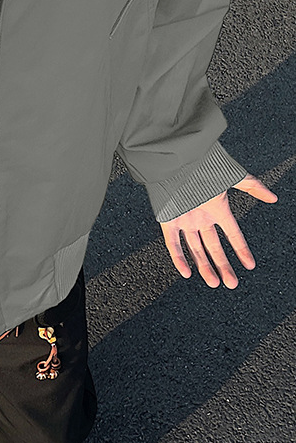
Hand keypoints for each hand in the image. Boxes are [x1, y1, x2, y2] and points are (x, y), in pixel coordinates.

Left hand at [160, 174, 277, 288]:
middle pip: (213, 247)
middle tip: (232, 283)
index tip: (249, 265)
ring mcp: (185, 220)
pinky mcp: (169, 220)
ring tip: (215, 283)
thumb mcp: (233, 177)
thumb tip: (274, 197)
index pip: (232, 234)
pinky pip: (173, 244)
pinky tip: (187, 273)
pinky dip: (179, 258)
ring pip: (195, 249)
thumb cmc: (205, 165)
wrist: (178, 159)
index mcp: (217, 208)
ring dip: (204, 267)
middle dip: (223, 265)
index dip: (241, 249)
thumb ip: (253, 187)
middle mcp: (202, 217)